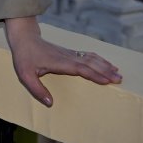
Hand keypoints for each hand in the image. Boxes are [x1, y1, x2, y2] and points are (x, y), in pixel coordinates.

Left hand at [4, 16, 121, 106]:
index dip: (93, 74)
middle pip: (89, 63)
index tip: (107, 80)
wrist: (24, 38)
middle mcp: (67, 57)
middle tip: (119, 79)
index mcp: (59, 63)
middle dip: (104, 71)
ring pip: (90, 58)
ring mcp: (69, 54)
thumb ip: (36, 89)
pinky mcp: (69, 53)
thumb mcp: (25, 75)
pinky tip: (105, 63)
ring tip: (117, 72)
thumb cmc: (24, 57)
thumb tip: (50, 103)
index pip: (80, 68)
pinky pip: (87, 56)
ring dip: (104, 65)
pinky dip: (98, 59)